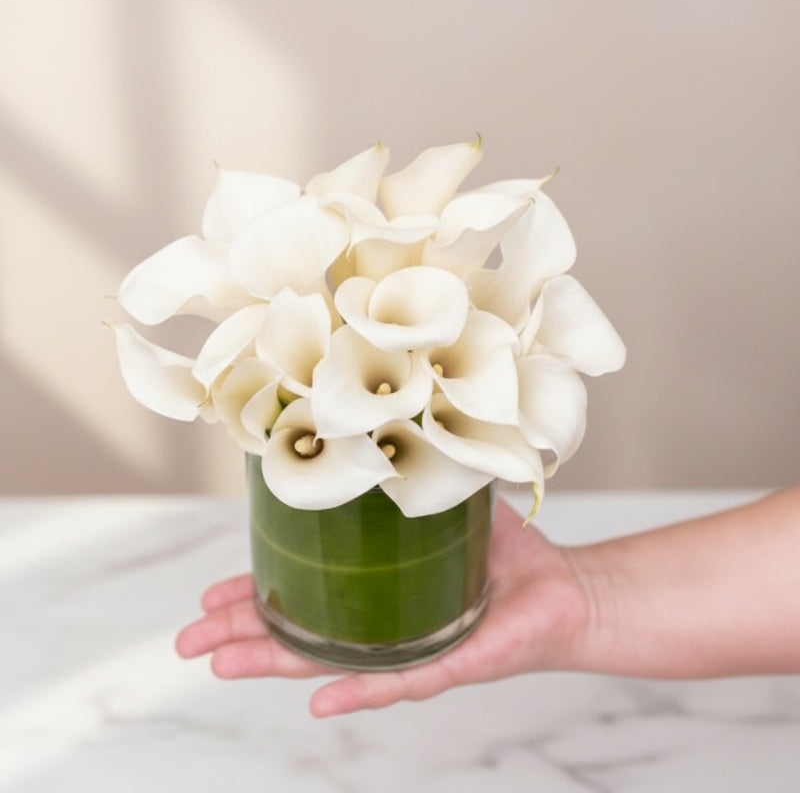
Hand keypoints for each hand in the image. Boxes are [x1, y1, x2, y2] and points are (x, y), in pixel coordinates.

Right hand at [175, 498, 588, 716]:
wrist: (564, 589)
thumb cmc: (506, 552)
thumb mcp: (447, 503)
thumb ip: (412, 475)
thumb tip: (379, 429)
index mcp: (376, 589)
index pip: (306, 594)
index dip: (257, 595)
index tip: (211, 594)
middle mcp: (382, 625)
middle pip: (302, 634)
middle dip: (243, 635)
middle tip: (189, 641)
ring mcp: (411, 648)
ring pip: (331, 663)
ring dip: (276, 663)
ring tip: (223, 663)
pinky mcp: (450, 661)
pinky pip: (398, 680)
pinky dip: (359, 690)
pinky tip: (319, 702)